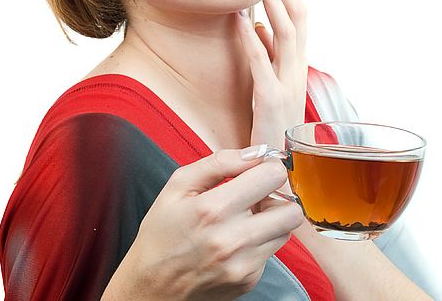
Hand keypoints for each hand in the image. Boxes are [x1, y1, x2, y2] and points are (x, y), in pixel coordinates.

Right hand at [102, 148, 304, 300]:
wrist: (150, 288)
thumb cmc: (161, 234)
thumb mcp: (178, 185)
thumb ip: (219, 162)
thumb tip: (255, 154)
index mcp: (214, 210)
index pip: (273, 176)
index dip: (268, 167)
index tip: (258, 171)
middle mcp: (233, 240)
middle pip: (291, 209)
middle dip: (278, 197)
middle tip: (257, 197)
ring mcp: (243, 264)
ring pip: (286, 231)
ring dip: (271, 220)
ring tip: (245, 219)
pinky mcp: (249, 280)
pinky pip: (271, 252)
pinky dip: (259, 242)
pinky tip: (235, 241)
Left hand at [235, 0, 307, 150]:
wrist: (282, 175)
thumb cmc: (272, 131)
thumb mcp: (273, 88)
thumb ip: (269, 58)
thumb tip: (259, 27)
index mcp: (299, 68)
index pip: (300, 19)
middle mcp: (298, 72)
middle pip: (297, 18)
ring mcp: (287, 85)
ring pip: (285, 33)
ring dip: (270, 3)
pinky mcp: (271, 101)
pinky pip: (261, 62)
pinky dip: (251, 38)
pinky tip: (240, 20)